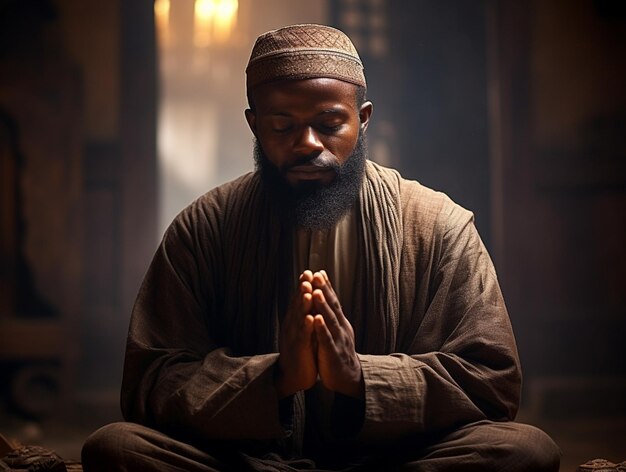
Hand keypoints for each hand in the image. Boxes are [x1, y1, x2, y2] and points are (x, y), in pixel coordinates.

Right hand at [275, 270, 316, 397]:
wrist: (293, 376)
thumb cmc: (301, 351)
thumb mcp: (303, 329)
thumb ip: (306, 314)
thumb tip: (312, 297)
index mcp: (295, 321)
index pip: (299, 300)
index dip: (303, 286)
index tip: (309, 272)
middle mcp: (292, 326)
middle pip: (297, 305)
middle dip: (302, 289)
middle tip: (306, 274)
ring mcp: (294, 338)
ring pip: (299, 318)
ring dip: (303, 304)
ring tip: (307, 291)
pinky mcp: (298, 350)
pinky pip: (302, 337)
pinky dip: (306, 327)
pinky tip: (310, 318)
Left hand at [311, 271, 363, 398]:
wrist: (348, 379)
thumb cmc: (338, 353)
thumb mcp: (336, 333)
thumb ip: (331, 318)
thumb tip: (323, 300)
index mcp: (340, 323)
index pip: (333, 302)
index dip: (326, 287)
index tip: (319, 272)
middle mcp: (341, 328)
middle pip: (333, 306)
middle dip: (324, 290)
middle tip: (317, 275)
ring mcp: (338, 340)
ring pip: (330, 320)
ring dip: (323, 306)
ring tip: (316, 292)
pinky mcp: (333, 353)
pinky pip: (326, 340)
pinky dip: (321, 329)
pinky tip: (316, 320)